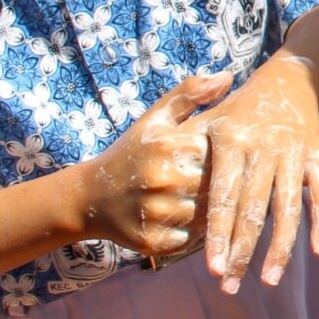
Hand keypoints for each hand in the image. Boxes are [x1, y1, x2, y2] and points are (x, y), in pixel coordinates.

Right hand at [79, 71, 228, 255]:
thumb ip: (190, 94)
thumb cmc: (132, 152)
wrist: (89, 198)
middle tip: (225, 184)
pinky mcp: (153, 242)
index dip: (228, 156)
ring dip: (212, 211)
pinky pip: (192, 239)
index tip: (230, 157)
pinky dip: (195, 232)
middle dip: (222, 186)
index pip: (221, 152)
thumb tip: (228, 76)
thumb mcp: (155, 119)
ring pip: (208, 215)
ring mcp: (156, 213)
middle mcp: (162, 179)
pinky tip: (189, 220)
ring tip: (207, 201)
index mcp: (168, 145)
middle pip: (217, 186)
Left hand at [191, 56, 318, 292]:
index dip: (219, 235)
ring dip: (280, 249)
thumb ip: (187, 152)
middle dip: (242, 252)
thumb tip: (163, 192)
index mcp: (231, 141)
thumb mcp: (209, 119)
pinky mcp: (317, 157)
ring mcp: (293, 154)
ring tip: (268, 280)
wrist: (291, 79)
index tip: (213, 269)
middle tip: (230, 286)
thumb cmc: (240, 108)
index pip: (223, 198)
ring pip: (288, 209)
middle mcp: (263, 149)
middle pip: (253, 211)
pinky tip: (316, 253)